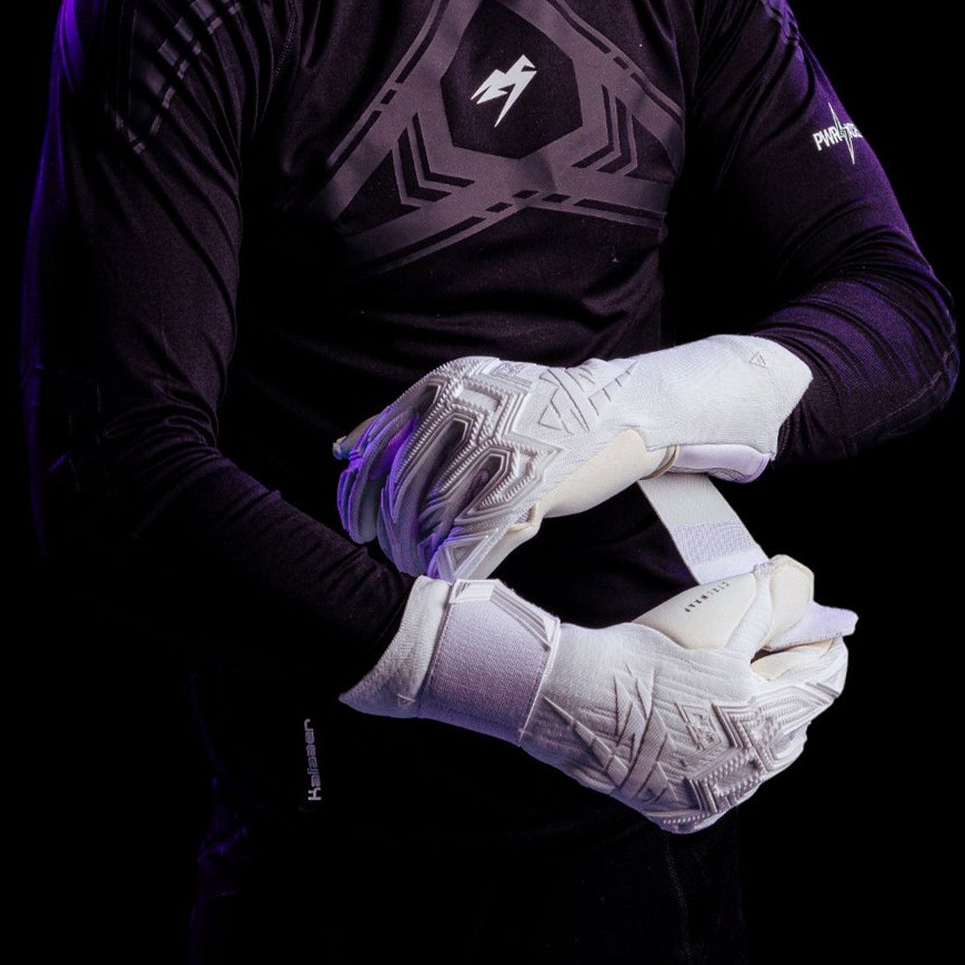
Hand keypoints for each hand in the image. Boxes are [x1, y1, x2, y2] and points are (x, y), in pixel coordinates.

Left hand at [333, 335, 812, 582]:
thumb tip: (343, 451)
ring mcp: (500, 444)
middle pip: (405, 494)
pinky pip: (481, 537)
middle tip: (396, 562)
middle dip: (394, 538)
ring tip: (425, 573)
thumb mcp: (467, 394)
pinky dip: (463, 564)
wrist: (621, 410)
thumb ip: (405, 420)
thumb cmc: (536, 412)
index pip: (378, 454)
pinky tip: (459, 577)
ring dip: (425, 558)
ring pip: (438, 520)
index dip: (360, 500)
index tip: (358, 532)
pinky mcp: (531, 480)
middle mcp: (465, 409)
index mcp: (443, 386)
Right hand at [340, 554, 849, 833]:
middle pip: (799, 725)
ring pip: (767, 760)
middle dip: (795, 690)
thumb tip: (785, 582)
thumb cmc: (637, 658)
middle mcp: (748, 765)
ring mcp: (719, 795)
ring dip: (766, 727)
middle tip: (778, 658)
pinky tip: (704, 733)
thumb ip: (756, 616)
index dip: (827, 653)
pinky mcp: (688, 813)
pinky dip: (725, 760)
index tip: (824, 635)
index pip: (823, 684)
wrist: (571, 702)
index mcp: (761, 717)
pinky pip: (727, 786)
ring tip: (741, 695)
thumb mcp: (707, 631)